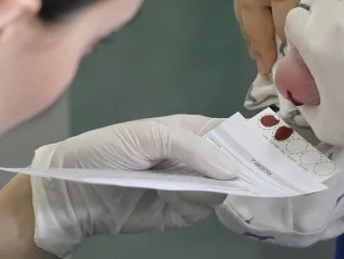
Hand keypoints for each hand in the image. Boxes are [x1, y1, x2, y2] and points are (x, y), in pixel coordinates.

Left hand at [30, 115, 237, 257]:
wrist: (75, 193)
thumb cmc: (109, 151)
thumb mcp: (149, 136)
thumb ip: (192, 148)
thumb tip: (233, 170)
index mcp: (190, 132)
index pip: (229, 133)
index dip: (248, 142)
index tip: (268, 154)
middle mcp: (194, 158)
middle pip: (231, 165)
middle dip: (237, 172)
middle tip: (243, 179)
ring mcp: (187, 185)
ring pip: (219, 190)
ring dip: (205, 190)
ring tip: (179, 187)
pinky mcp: (178, 211)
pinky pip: (200, 210)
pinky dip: (190, 207)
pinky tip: (169, 200)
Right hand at [283, 0, 343, 177]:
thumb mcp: (323, 124)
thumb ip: (306, 106)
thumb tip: (304, 98)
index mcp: (314, 43)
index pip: (294, 19)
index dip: (300, 33)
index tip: (311, 49)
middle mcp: (336, 19)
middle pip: (321, 6)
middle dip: (325, 23)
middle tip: (339, 45)